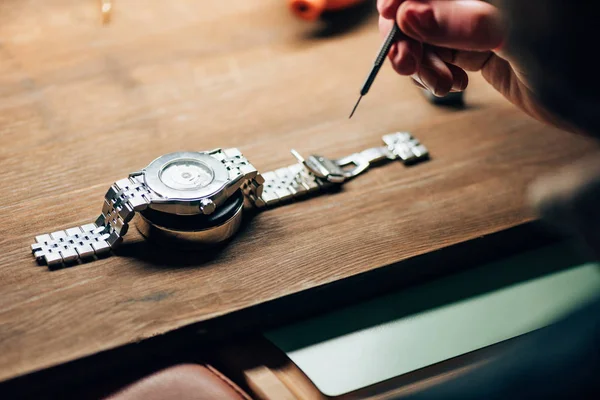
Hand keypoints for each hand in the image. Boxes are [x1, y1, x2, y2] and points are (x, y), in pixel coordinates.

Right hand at [377, 0, 564, 129]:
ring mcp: (481, 17)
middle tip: (405, 63)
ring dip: (419, 59)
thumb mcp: (521, 36)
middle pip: (422, 2)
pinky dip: (432, 71)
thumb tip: (410, 14)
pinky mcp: (480, 43)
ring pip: (425, 30)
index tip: (391, 16)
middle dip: (407, 33)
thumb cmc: (584, 59)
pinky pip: (438, 52)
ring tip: (438, 82)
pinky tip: (448, 84)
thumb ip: (463, 23)